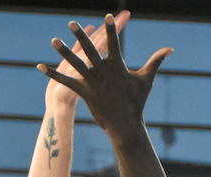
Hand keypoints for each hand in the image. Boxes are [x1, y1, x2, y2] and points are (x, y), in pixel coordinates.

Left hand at [39, 13, 170, 135]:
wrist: (126, 126)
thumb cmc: (137, 102)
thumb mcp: (146, 79)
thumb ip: (156, 61)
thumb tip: (170, 49)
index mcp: (118, 67)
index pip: (113, 44)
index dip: (111, 29)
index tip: (108, 16)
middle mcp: (104, 73)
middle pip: (91, 51)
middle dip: (82, 37)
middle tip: (72, 22)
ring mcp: (93, 84)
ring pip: (77, 64)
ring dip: (64, 52)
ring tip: (54, 39)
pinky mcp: (84, 93)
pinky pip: (66, 82)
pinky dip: (53, 74)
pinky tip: (40, 66)